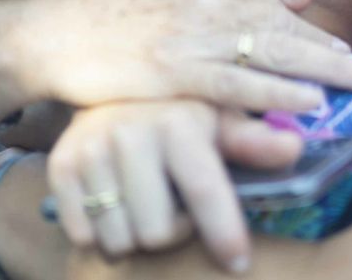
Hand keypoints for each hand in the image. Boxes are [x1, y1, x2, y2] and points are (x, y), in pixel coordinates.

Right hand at [0, 0, 351, 116]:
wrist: (50, 28)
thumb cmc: (108, 19)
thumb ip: (210, 6)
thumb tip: (253, 25)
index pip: (274, 6)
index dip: (314, 34)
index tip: (348, 55)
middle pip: (285, 27)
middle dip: (334, 54)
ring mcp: (192, 31)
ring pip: (273, 52)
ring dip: (324, 72)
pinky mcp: (175, 66)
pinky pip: (238, 82)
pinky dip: (277, 93)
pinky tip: (309, 103)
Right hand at [47, 99, 302, 271]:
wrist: (111, 88)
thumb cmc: (179, 113)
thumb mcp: (219, 119)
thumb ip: (252, 141)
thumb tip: (293, 149)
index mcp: (176, 122)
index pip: (205, 191)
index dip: (224, 233)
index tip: (237, 262)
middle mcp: (129, 132)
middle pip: (155, 234)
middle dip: (171, 233)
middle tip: (175, 210)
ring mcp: (89, 149)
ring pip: (117, 241)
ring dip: (135, 237)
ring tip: (144, 205)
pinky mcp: (59, 166)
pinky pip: (82, 235)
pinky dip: (101, 233)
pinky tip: (115, 204)